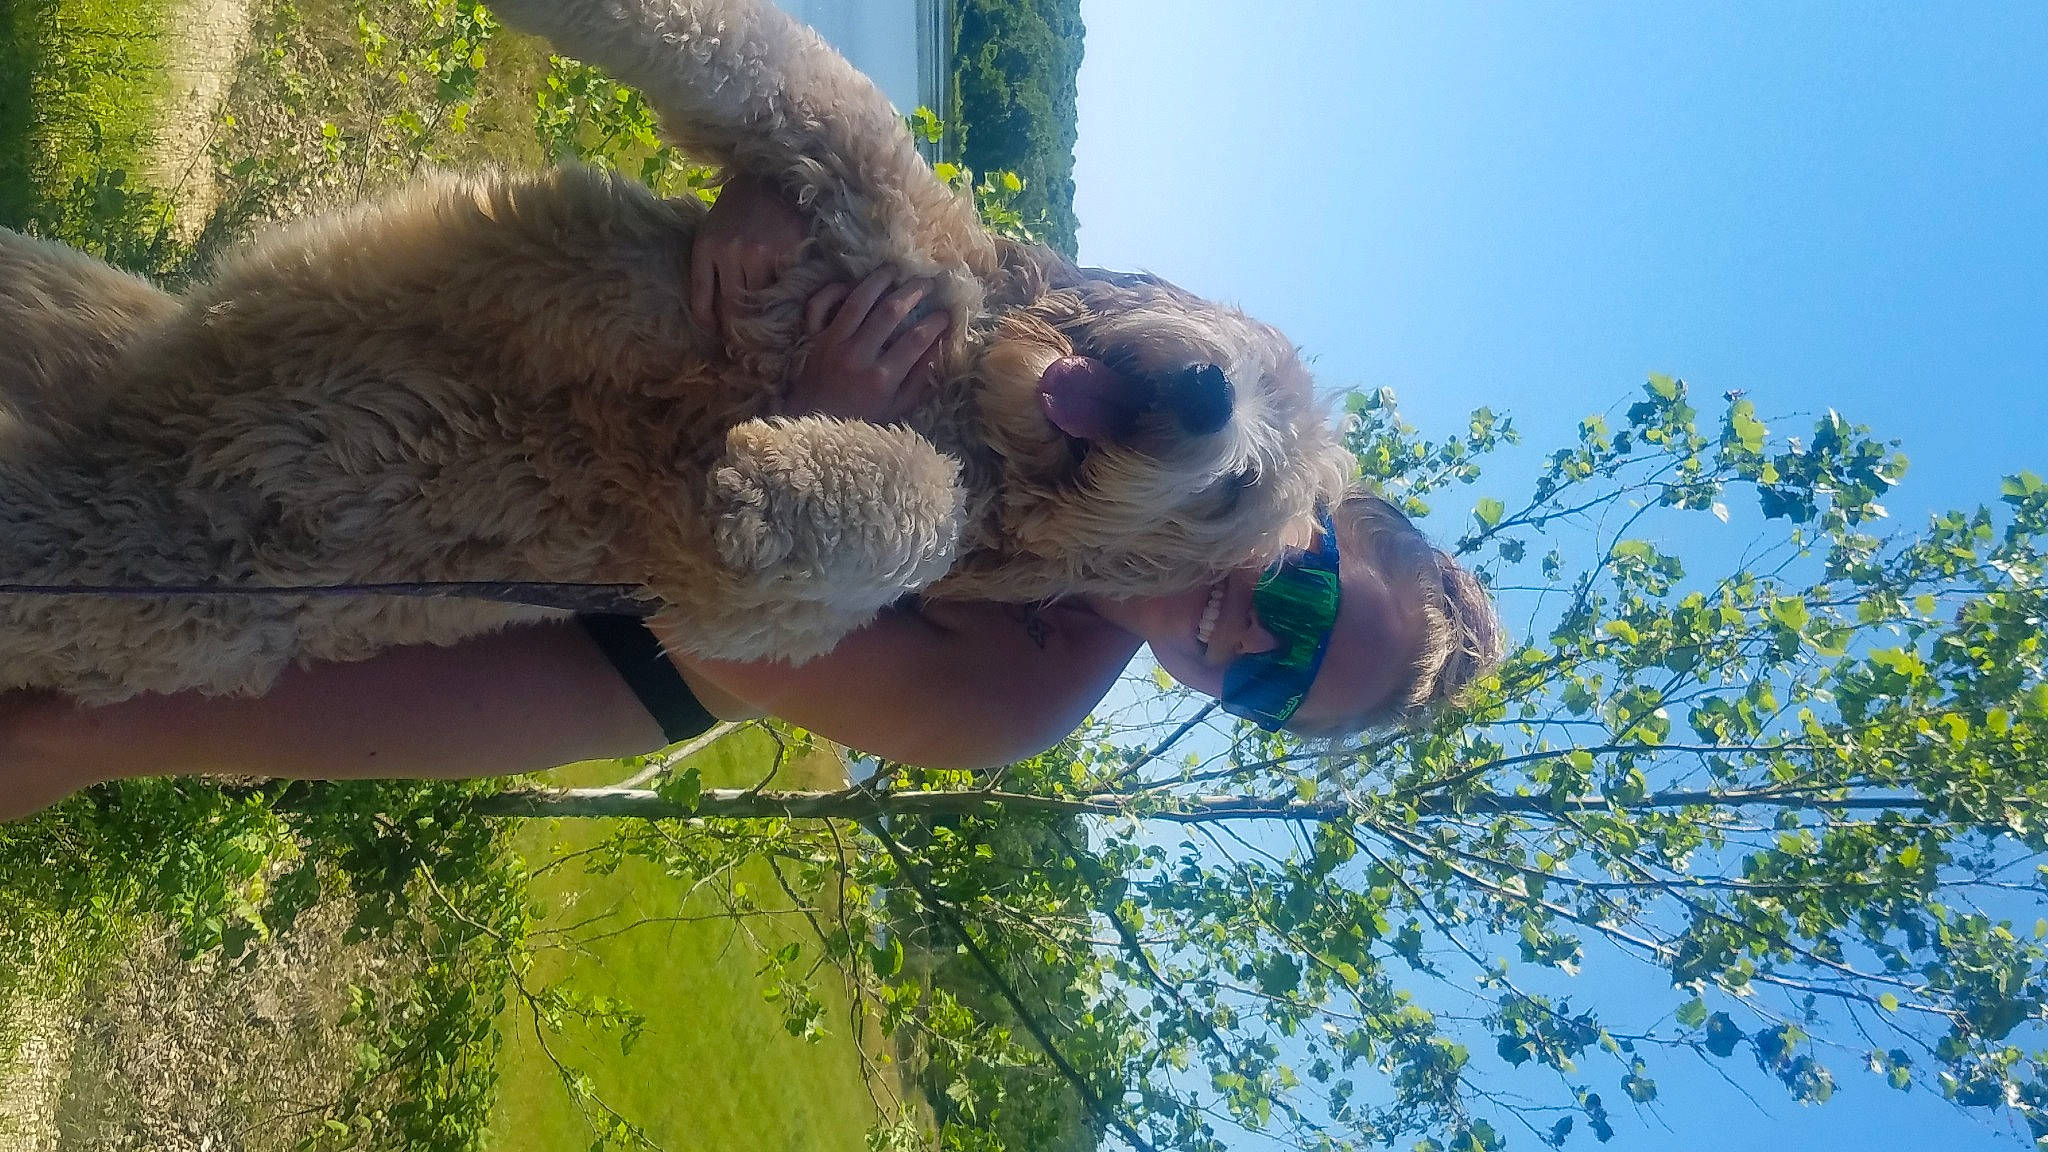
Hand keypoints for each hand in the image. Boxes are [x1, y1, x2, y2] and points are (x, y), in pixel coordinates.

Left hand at [688, 174, 808, 336]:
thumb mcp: (712, 233)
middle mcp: (731, 252)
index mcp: (706, 247)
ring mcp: (762, 254)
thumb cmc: (737, 209)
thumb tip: (715, 319)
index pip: (703, 301)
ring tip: (767, 326)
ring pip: (759, 303)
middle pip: (733, 308)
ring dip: (762, 318)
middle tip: (745, 341)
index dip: (711, 325)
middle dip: (737, 329)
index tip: (719, 336)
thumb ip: (709, 269)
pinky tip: (787, 303)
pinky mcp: (788, 253)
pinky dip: (784, 300)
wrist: (769, 179)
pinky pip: (784, 290)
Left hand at [784, 268, 949, 422]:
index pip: (915, 339)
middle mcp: (856, 355)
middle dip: (913, 291)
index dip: (935, 322)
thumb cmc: (859, 419)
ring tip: (895, 269)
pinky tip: (852, 284)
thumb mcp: (896, 410)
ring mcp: (831, 343)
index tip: (946, 313)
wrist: (811, 426)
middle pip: (889, 311)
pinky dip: (833, 290)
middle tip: (928, 282)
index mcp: (880, 378)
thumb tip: (939, 349)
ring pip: (858, 300)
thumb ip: (919, 380)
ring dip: (879, 280)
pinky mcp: (812, 338)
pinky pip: (819, 305)